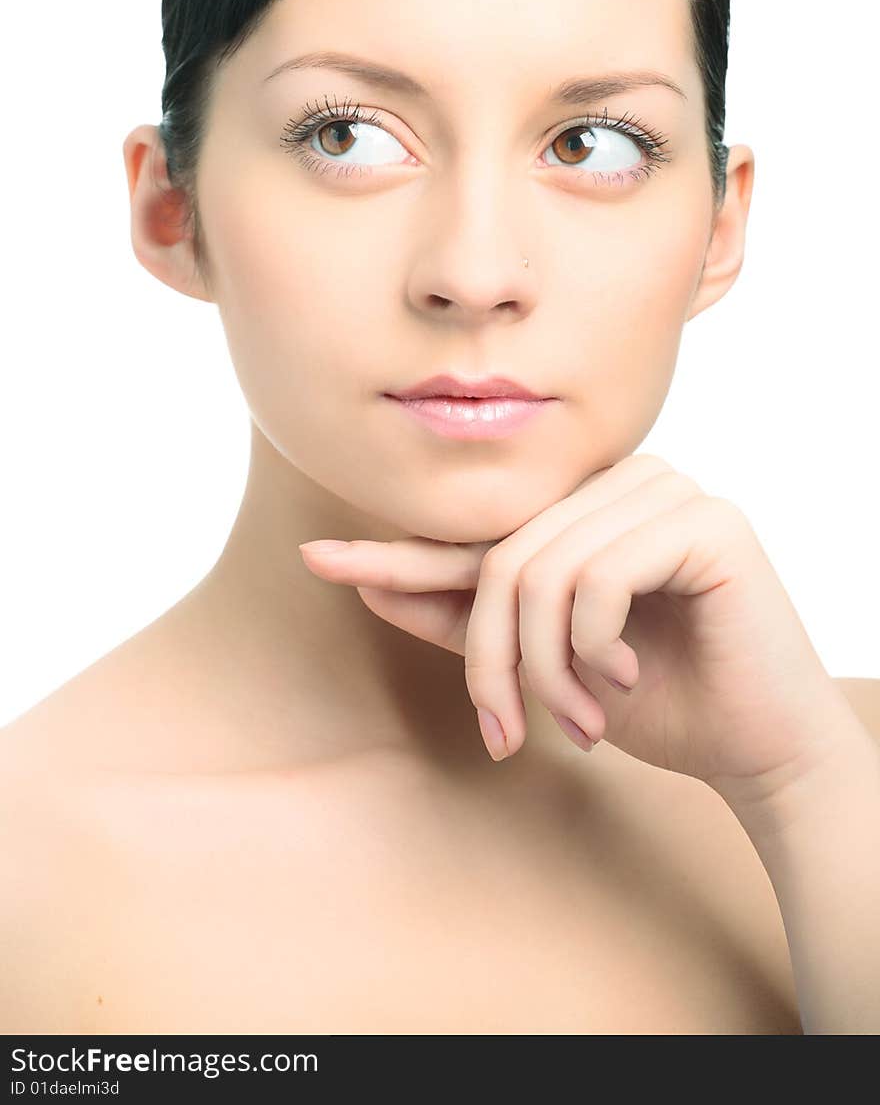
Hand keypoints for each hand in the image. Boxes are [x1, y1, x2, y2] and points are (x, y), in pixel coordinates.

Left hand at [299, 454, 847, 804]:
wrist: (756, 749)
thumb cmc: (656, 702)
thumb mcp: (544, 666)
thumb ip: (468, 622)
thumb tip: (372, 588)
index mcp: (584, 508)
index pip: (479, 536)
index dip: (398, 557)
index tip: (317, 561)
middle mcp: (622, 483)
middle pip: (504, 559)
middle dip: (494, 660)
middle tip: (505, 734)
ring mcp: (666, 492)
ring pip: (543, 571)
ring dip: (547, 668)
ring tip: (581, 720)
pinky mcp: (704, 520)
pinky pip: (597, 578)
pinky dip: (595, 648)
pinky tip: (628, 678)